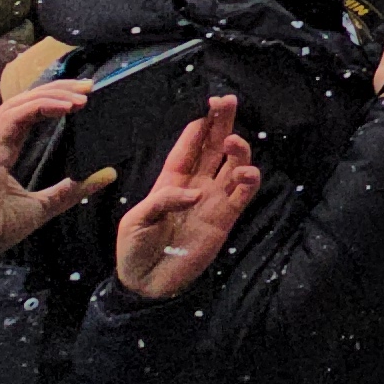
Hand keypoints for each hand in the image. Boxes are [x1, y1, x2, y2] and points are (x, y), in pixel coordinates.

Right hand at [0, 82, 116, 261]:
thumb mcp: (40, 207)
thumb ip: (71, 191)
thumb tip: (107, 174)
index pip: (26, 114)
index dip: (52, 100)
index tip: (81, 98)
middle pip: (23, 102)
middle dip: (56, 90)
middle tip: (88, 86)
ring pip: (18, 104)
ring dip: (52, 95)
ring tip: (82, 96)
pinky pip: (15, 116)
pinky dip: (41, 107)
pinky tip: (65, 108)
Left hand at [113, 95, 262, 301]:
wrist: (146, 283)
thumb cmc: (134, 248)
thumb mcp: (137, 219)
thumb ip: (164, 199)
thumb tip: (196, 193)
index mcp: (171, 179)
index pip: (190, 144)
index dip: (200, 123)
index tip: (209, 103)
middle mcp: (196, 183)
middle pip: (214, 146)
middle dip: (222, 122)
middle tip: (228, 100)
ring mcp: (213, 199)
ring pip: (233, 165)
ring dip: (238, 148)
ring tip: (233, 141)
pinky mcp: (226, 218)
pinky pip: (243, 194)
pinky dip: (249, 181)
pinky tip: (246, 173)